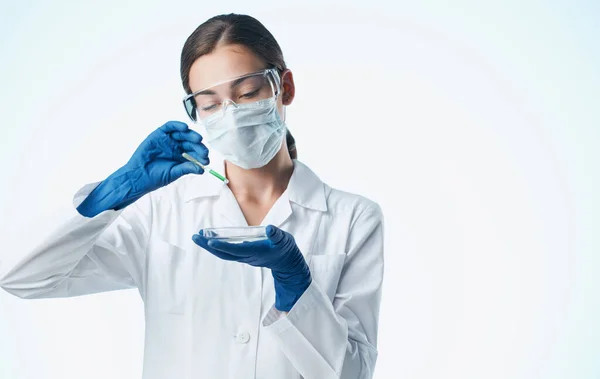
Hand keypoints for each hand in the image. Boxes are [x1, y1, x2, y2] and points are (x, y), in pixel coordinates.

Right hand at [77, 121, 207, 216]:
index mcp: (181, 156)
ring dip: (191, 135)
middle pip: (190, 142)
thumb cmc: (155, 176)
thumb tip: (202, 169)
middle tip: (204, 151)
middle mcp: (176, 146)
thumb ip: (187, 168)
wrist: (139, 176)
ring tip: (198, 139)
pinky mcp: (158, 135)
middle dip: (198, 146)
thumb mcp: (174, 173)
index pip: (194, 152)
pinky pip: (169, 127)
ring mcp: (167, 140)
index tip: (206, 160)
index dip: (201, 155)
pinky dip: (177, 125)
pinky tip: (185, 128)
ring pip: (182, 134)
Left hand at [192, 225, 311, 311]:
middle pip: (224, 253)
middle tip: (195, 237)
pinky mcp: (243, 256)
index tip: (210, 241)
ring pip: (223, 253)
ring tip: (198, 237)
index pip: (236, 249)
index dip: (223, 245)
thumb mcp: (284, 240)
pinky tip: (210, 240)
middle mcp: (247, 256)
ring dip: (210, 246)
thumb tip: (270, 229)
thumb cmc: (285, 249)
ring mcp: (244, 257)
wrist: (287, 264)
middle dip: (209, 245)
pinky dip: (216, 247)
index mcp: (255, 251)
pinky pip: (226, 253)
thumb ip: (276, 235)